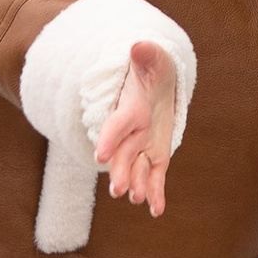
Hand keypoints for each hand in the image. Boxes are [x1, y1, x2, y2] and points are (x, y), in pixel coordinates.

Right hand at [95, 37, 180, 215]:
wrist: (156, 84)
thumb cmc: (153, 70)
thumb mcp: (154, 60)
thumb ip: (147, 56)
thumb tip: (139, 46)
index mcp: (130, 110)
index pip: (116, 126)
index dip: (109, 139)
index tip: (101, 155)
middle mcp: (133, 132)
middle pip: (123, 154)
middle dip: (120, 171)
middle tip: (118, 191)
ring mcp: (143, 146)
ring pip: (137, 168)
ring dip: (136, 184)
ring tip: (136, 199)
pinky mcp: (156, 156)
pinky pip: (154, 176)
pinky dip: (155, 194)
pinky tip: (156, 211)